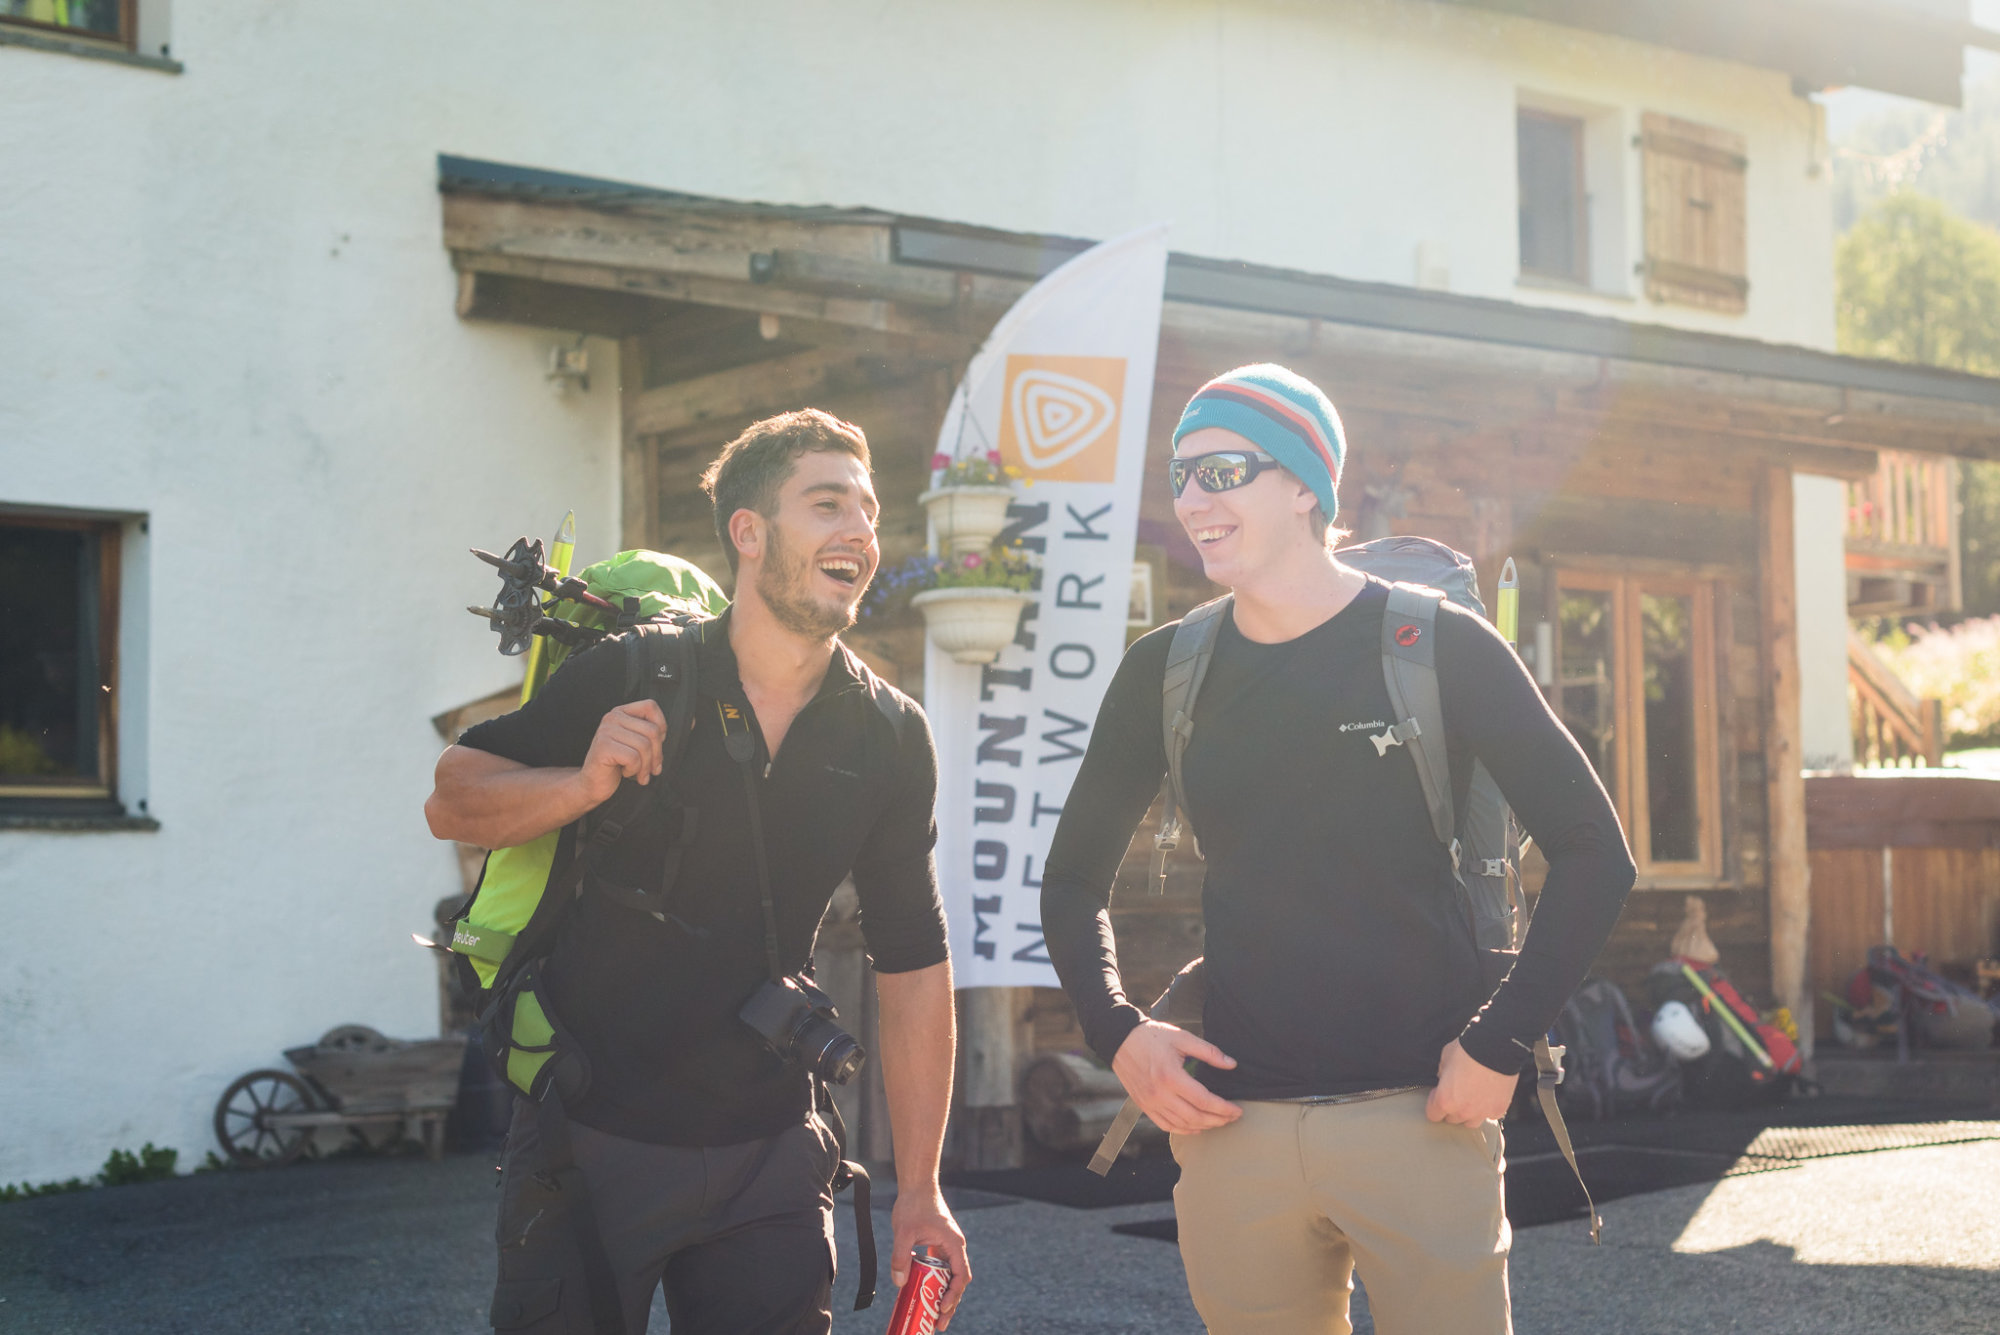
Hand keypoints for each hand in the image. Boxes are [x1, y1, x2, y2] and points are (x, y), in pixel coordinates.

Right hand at [574, 700, 667, 803]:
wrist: (593, 784)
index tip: (657, 745)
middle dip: (657, 755)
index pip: (651, 706)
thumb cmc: (618, 764)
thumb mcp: (640, 745)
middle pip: (652, 731)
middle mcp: (612, 717)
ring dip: (646, 766)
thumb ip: (660, 733)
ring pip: (644, 746)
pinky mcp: (604, 747)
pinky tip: (625, 773)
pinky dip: (634, 770)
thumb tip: (694, 722)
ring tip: (640, 774)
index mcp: (622, 712)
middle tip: (652, 769)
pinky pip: (633, 758)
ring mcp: (606, 731)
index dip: (661, 726)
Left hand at [889, 1188, 970, 1329]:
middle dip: (949, 1303)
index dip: (954, 1295)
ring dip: (943, 1294)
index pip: (960, 1275)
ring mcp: (947, 1245)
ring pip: (949, 1275)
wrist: (917, 1184)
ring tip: (933, 1314)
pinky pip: (940, 1267)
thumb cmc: (914, 1204)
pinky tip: (923, 1292)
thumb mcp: (904, 1232)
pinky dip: (935, 1281)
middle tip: (939, 1323)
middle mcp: (954, 1246)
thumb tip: (899, 1283)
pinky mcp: (938, 1243)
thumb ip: (901, 1256)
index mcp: (954, 1243)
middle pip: (957, 1280)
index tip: (943, 1308)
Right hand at [1111, 1020, 1240, 1135]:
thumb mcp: (1183, 1038)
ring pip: (1182, 1125)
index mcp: (1171, 1076)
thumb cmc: (1152, 1036)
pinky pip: (1166, 1125)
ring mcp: (1150, 1103)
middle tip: (1232, 1118)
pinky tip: (1195, 1127)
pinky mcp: (1144, 1106)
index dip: (1223, 1108)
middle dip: (1217, 1120)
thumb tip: (1231, 1064)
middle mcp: (1160, 1094)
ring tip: (1218, 1122)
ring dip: (1203, 1127)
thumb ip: (1209, 1052)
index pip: (1204, 1100)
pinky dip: (1183, 1130)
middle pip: (1195, 1117)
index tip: (1237, 1110)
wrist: (1120, 1039)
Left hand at [1425, 1039, 1515, 1126]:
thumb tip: (1444, 1079)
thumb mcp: (1445, 1059)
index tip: (1438, 1094)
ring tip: (1472, 1098)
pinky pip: (1489, 1115)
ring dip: (1469, 1113)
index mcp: (1445, 1100)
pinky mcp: (1498, 1110)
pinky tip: (1488, 1095)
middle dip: (1451, 1108)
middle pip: (1452, 1120)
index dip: (1434, 1103)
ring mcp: (1482, 1113)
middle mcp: (1463, 1111)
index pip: (1433, 1115)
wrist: (1496, 1048)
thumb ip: (1442, 1074)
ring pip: (1470, 1122)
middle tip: (1457, 1093)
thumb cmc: (1467, 1051)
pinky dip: (1487, 1108)